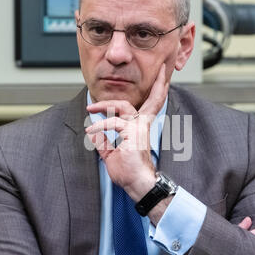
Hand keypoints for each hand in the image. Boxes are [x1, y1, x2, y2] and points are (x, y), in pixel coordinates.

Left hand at [85, 63, 168, 200]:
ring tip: (90, 108)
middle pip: (151, 99)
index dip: (158, 91)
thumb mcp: (112, 155)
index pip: (151, 106)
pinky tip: (92, 129)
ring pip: (123, 105)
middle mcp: (142, 125)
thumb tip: (92, 133)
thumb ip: (103, 142)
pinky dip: (100, 125)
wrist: (138, 184)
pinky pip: (113, 122)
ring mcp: (139, 128)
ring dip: (104, 105)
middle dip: (156, 83)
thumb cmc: (129, 172)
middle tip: (159, 69)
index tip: (163, 79)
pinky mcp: (132, 133)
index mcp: (141, 128)